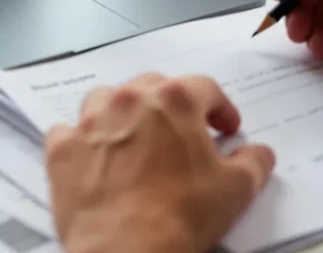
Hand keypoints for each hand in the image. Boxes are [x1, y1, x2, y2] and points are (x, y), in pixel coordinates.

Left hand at [46, 73, 274, 252]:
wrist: (125, 250)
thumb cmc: (184, 216)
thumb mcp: (236, 191)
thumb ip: (252, 163)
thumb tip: (260, 153)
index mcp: (174, 100)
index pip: (204, 88)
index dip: (220, 108)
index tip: (226, 129)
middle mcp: (129, 99)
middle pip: (153, 86)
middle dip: (170, 105)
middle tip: (182, 133)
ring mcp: (90, 121)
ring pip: (105, 98)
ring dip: (122, 112)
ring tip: (134, 137)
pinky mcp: (62, 149)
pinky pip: (68, 131)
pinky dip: (81, 140)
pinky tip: (93, 156)